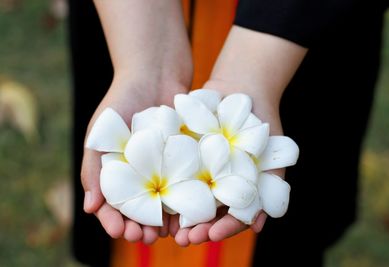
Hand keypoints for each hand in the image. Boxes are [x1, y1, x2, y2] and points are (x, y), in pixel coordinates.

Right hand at [81, 76, 188, 243]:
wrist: (155, 71)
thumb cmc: (122, 100)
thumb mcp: (101, 134)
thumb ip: (93, 169)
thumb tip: (89, 209)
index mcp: (117, 170)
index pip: (113, 204)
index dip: (114, 220)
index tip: (120, 231)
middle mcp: (141, 172)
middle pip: (140, 208)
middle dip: (140, 226)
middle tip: (144, 238)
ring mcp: (164, 166)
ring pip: (164, 202)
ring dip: (164, 221)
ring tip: (167, 233)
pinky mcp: (186, 158)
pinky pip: (186, 184)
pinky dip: (186, 201)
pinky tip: (188, 213)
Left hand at [168, 25, 305, 245]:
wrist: (243, 89)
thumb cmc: (263, 125)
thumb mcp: (273, 158)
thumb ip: (271, 190)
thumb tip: (259, 226)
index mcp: (238, 191)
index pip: (229, 219)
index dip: (221, 229)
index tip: (211, 235)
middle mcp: (218, 185)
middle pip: (206, 214)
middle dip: (196, 229)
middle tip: (185, 240)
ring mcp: (199, 170)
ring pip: (186, 199)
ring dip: (177, 216)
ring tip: (167, 229)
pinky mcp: (183, 155)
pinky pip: (172, 175)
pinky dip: (165, 188)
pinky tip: (157, 198)